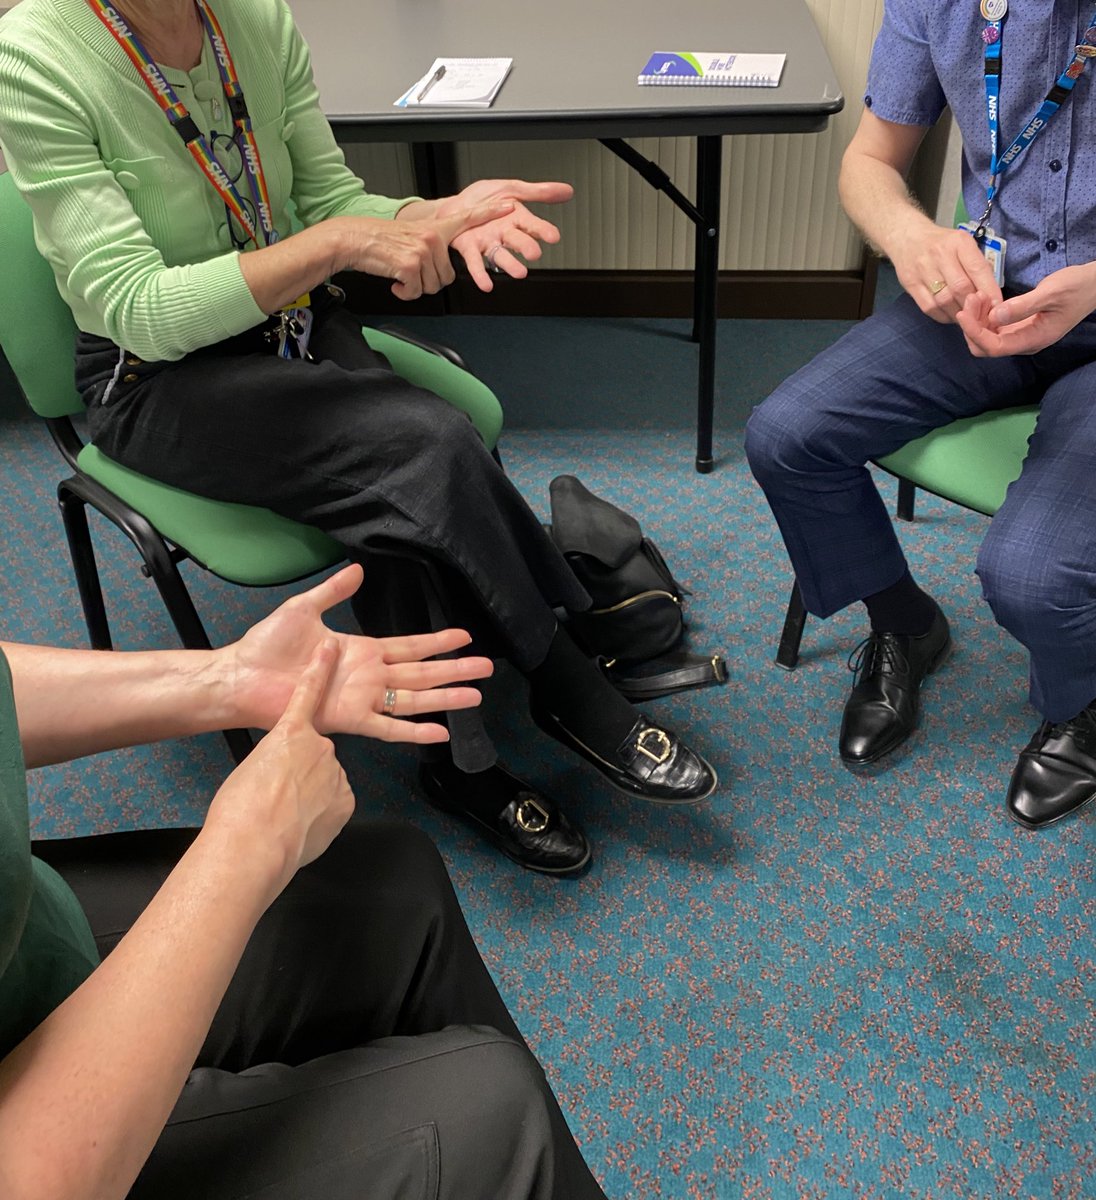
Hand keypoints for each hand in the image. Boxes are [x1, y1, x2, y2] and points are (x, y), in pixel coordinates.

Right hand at [205, 640, 354, 893]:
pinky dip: (321, 814)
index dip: (320, 670)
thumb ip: (274, 760)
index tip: (330, 646)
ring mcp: (336, 775)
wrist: (253, 843)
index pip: (308, 694)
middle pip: (317, 755)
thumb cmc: (239, 808)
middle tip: (278, 795)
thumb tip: (281, 770)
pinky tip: (300, 826)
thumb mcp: (250, 770)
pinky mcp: (346, 801)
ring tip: (285, 816)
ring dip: (312, 796)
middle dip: (303, 773)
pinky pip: (336, 804)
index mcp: (289, 734)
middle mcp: (319, 748)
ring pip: (327, 782)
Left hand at [226, 564, 492, 741]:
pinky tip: (440, 731)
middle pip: (423, 672)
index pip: (409, 645)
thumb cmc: (267, 646)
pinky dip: (414, 731)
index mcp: (362, 650)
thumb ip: (334, 592)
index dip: (437, 642)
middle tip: (487, 668)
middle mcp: (369, 676)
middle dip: (455, 670)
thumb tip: (358, 570)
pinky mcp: (348, 719)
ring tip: (476, 696)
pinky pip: (388, 727)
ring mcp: (362, 698)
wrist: (241, 677)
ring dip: (446, 697)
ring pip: (414, 698)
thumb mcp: (304, 608)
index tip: (465, 637)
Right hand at [333, 200, 514, 300]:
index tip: (509, 206)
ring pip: (432, 287)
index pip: (468, 218)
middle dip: (427, 282)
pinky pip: (416, 292)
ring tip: (400, 274)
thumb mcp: (411, 236)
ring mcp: (423, 250)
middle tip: (410, 273)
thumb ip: (432, 246)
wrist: (354, 239)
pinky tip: (395, 281)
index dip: (489, 213)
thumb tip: (441, 269)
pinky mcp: (412, 265)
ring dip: (414, 288)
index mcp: (435, 228)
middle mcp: (432, 237)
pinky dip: (404, 293)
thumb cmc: (379, 241)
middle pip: (446, 276)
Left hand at [441, 179, 573, 291]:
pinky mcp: (470, 249)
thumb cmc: (482, 200)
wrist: (453, 206)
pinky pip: (476, 263)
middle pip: (518, 241)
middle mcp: (504, 234)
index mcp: (516, 219)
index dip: (543, 230)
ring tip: (519, 273)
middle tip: (534, 253)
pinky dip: (481, 274)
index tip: (553, 236)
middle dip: (526, 247)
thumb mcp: (512, 188)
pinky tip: (486, 284)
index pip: (534, 225)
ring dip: (510, 265)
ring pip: (501, 255)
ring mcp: (488, 243)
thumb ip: (539, 192)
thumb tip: (567, 191)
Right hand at [889, 224, 1002, 322]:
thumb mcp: (963, 245)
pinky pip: (929, 307)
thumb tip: (991, 295)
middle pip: (961, 288)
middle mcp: (940, 254)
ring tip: (966, 316)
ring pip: (944, 301)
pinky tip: (950, 315)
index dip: (990, 291)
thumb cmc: (942, 243)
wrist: (907, 237)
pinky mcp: (910, 284)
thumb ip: (976, 266)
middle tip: (981, 314)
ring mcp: (922, 270)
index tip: (997, 307)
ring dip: (958, 313)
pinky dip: (943, 316)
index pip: (978, 269)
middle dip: (974, 305)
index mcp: (959, 242)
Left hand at [955, 264, 1095, 356]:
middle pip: (985, 346)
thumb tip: (995, 317)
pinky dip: (984, 315)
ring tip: (977, 295)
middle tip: (971, 298)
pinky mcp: (1018, 325)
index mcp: (1033, 339)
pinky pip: (993, 327)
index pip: (994, 347)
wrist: (1092, 285)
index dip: (975, 333)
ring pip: (987, 336)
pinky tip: (985, 299)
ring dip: (977, 319)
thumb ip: (1023, 306)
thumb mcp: (1051, 293)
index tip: (963, 314)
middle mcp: (1024, 342)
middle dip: (972, 326)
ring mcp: (1020, 335)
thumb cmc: (1076, 287)